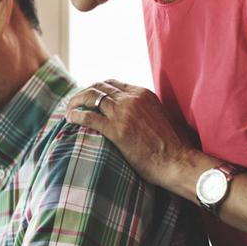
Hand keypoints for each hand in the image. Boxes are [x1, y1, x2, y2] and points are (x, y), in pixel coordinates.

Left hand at [65, 80, 201, 190]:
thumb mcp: (162, 117)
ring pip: (91, 97)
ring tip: (68, 110)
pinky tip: (69, 119)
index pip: (112, 83)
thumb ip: (148, 110)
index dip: (97, 89)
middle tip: (75, 102)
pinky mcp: (116, 130)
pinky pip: (88, 117)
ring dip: (76, 101)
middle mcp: (132, 99)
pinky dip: (75, 115)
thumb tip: (141, 114)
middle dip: (83, 93)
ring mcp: (123, 113)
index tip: (89, 97)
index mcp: (143, 94)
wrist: (177, 162)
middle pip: (99, 87)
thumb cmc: (173, 146)